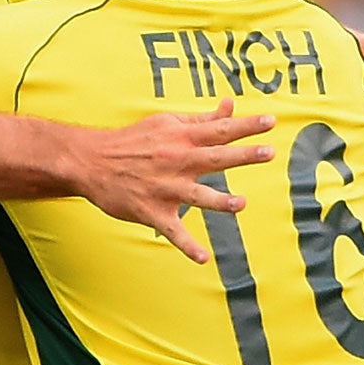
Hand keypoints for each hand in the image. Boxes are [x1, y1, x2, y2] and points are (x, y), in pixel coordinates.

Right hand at [72, 100, 275, 264]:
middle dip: (243, 155)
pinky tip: (204, 258)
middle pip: (214, 158)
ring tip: (240, 204)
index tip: (271, 123)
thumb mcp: (167, 124)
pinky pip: (173, 232)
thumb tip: (230, 105)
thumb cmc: (135, 141)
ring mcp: (165, 188)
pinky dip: (188, 246)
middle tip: (268, 153)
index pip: (219, 130)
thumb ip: (201, 120)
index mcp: (181, 139)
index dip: (246, 126)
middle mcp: (176, 162)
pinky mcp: (153, 212)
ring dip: (220, 201)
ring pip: (197, 196)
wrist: (93, 162)